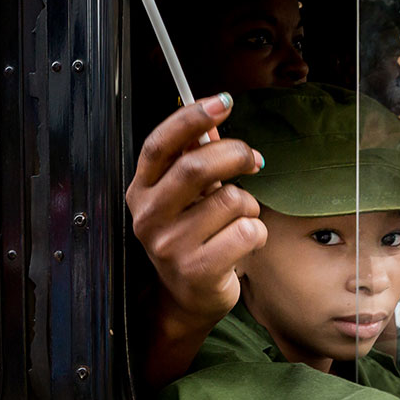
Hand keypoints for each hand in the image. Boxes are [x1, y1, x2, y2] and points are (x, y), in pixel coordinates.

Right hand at [126, 94, 267, 334]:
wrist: (186, 298)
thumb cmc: (190, 238)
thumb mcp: (184, 197)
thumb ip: (194, 159)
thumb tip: (213, 122)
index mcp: (142, 191)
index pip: (160, 145)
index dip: (191, 118)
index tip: (221, 101)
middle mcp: (149, 217)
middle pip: (195, 167)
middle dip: (235, 155)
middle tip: (253, 160)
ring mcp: (170, 246)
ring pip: (231, 200)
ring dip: (249, 204)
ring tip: (240, 218)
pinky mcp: (197, 270)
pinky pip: (246, 232)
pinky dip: (257, 232)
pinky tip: (244, 242)